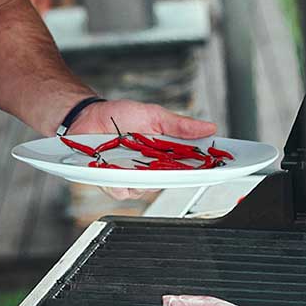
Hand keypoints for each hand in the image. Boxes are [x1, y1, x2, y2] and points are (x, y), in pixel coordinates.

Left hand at [70, 99, 217, 201]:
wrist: (87, 116)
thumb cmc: (119, 115)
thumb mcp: (153, 115)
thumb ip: (179, 125)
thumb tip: (209, 127)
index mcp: (164, 154)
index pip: (189, 166)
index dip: (205, 170)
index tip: (218, 167)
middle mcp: (149, 169)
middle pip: (169, 182)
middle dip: (173, 176)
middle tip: (173, 165)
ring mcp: (130, 177)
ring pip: (144, 190)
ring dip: (142, 178)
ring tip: (135, 162)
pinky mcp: (111, 182)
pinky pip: (120, 191)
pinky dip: (119, 183)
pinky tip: (115, 171)